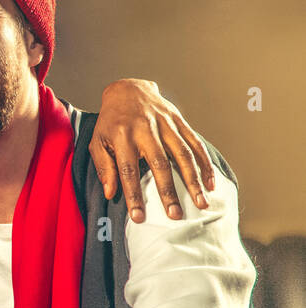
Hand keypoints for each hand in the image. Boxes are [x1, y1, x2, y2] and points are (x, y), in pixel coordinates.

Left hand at [90, 79, 214, 222]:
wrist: (127, 90)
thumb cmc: (110, 123)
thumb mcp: (97, 141)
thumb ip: (104, 167)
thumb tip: (111, 194)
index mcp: (121, 136)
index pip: (127, 170)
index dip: (133, 194)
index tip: (139, 217)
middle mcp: (144, 129)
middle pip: (159, 164)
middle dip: (168, 191)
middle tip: (175, 215)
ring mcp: (165, 124)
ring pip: (182, 154)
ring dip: (193, 180)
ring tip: (201, 203)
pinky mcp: (179, 121)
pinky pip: (195, 143)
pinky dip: (205, 164)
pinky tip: (211, 183)